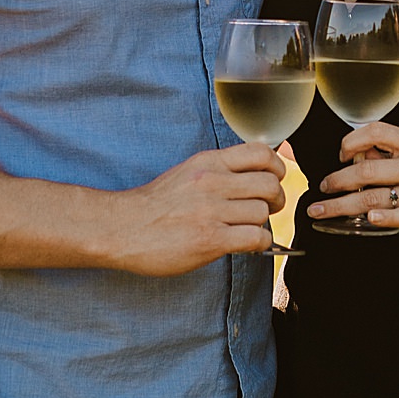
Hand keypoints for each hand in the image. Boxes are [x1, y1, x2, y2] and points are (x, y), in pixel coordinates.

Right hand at [111, 143, 284, 275]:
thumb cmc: (153, 206)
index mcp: (207, 162)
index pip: (261, 152)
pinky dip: (259, 244)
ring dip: (262, 224)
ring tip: (247, 229)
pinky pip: (256, 238)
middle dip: (276, 199)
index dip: (277, 167)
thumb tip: (252, 176)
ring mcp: (211, 211)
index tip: (274, 180)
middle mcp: (212, 182)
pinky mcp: (210, 239)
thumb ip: (217, 172)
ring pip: (263, 212)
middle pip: (270, 183)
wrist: (121, 228)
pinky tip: (246, 245)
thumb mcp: (186, 173)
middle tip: (268, 209)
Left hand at [308, 123, 398, 238]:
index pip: (376, 132)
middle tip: (323, 187)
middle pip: (367, 171)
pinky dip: (378, 217)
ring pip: (374, 198)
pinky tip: (364, 218)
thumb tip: (356, 155)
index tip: (341, 154)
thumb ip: (392, 151)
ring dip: (342, 205)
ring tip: (323, 210)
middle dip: (337, 180)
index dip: (351, 141)